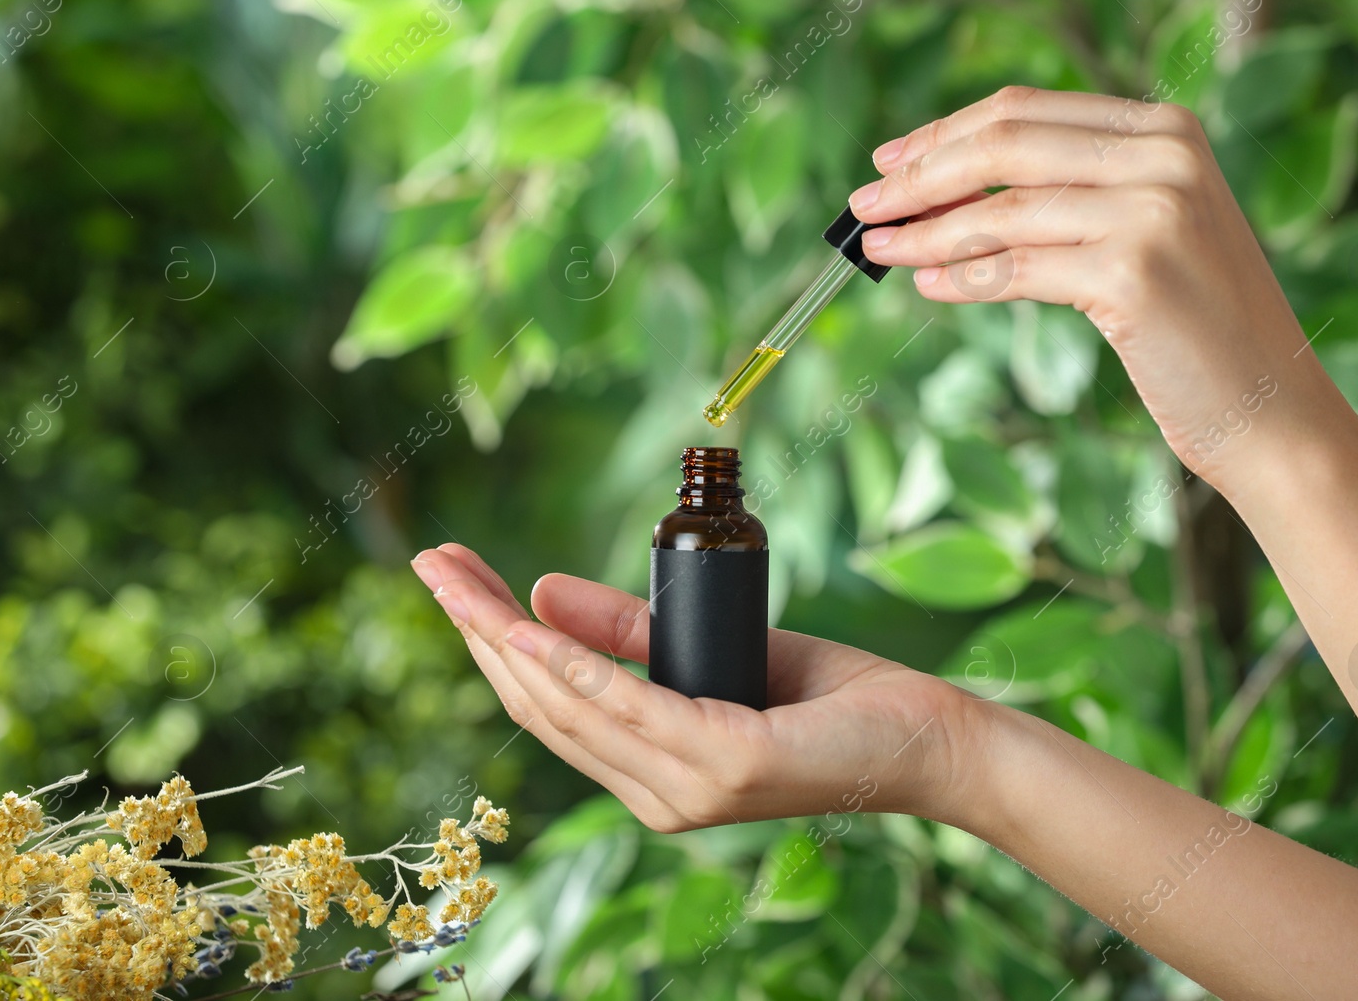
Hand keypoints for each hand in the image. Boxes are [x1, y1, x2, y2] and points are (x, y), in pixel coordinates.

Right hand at [409, 544, 984, 831]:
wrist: (927, 736)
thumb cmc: (829, 698)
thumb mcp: (713, 649)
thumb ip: (632, 631)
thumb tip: (544, 595)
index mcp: (650, 769)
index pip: (549, 705)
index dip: (490, 641)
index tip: (447, 578)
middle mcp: (656, 792)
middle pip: (542, 705)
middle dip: (478, 631)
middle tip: (430, 565)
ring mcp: (688, 787)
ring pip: (571, 707)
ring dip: (507, 640)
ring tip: (459, 584)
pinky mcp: (726, 766)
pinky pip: (631, 708)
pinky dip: (575, 666)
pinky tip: (532, 628)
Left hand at [852, 85, 1353, 494]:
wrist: (1272, 409)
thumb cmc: (1198, 329)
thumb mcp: (1144, 234)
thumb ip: (1070, 196)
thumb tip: (948, 190)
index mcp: (1164, 129)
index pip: (1027, 111)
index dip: (945, 133)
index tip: (891, 160)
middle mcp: (1162, 155)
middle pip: (1004, 145)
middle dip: (920, 173)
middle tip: (863, 205)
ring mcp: (1151, 211)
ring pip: (1000, 211)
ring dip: (926, 231)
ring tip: (878, 250)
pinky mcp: (1131, 274)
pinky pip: (1015, 268)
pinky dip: (959, 276)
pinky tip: (924, 284)